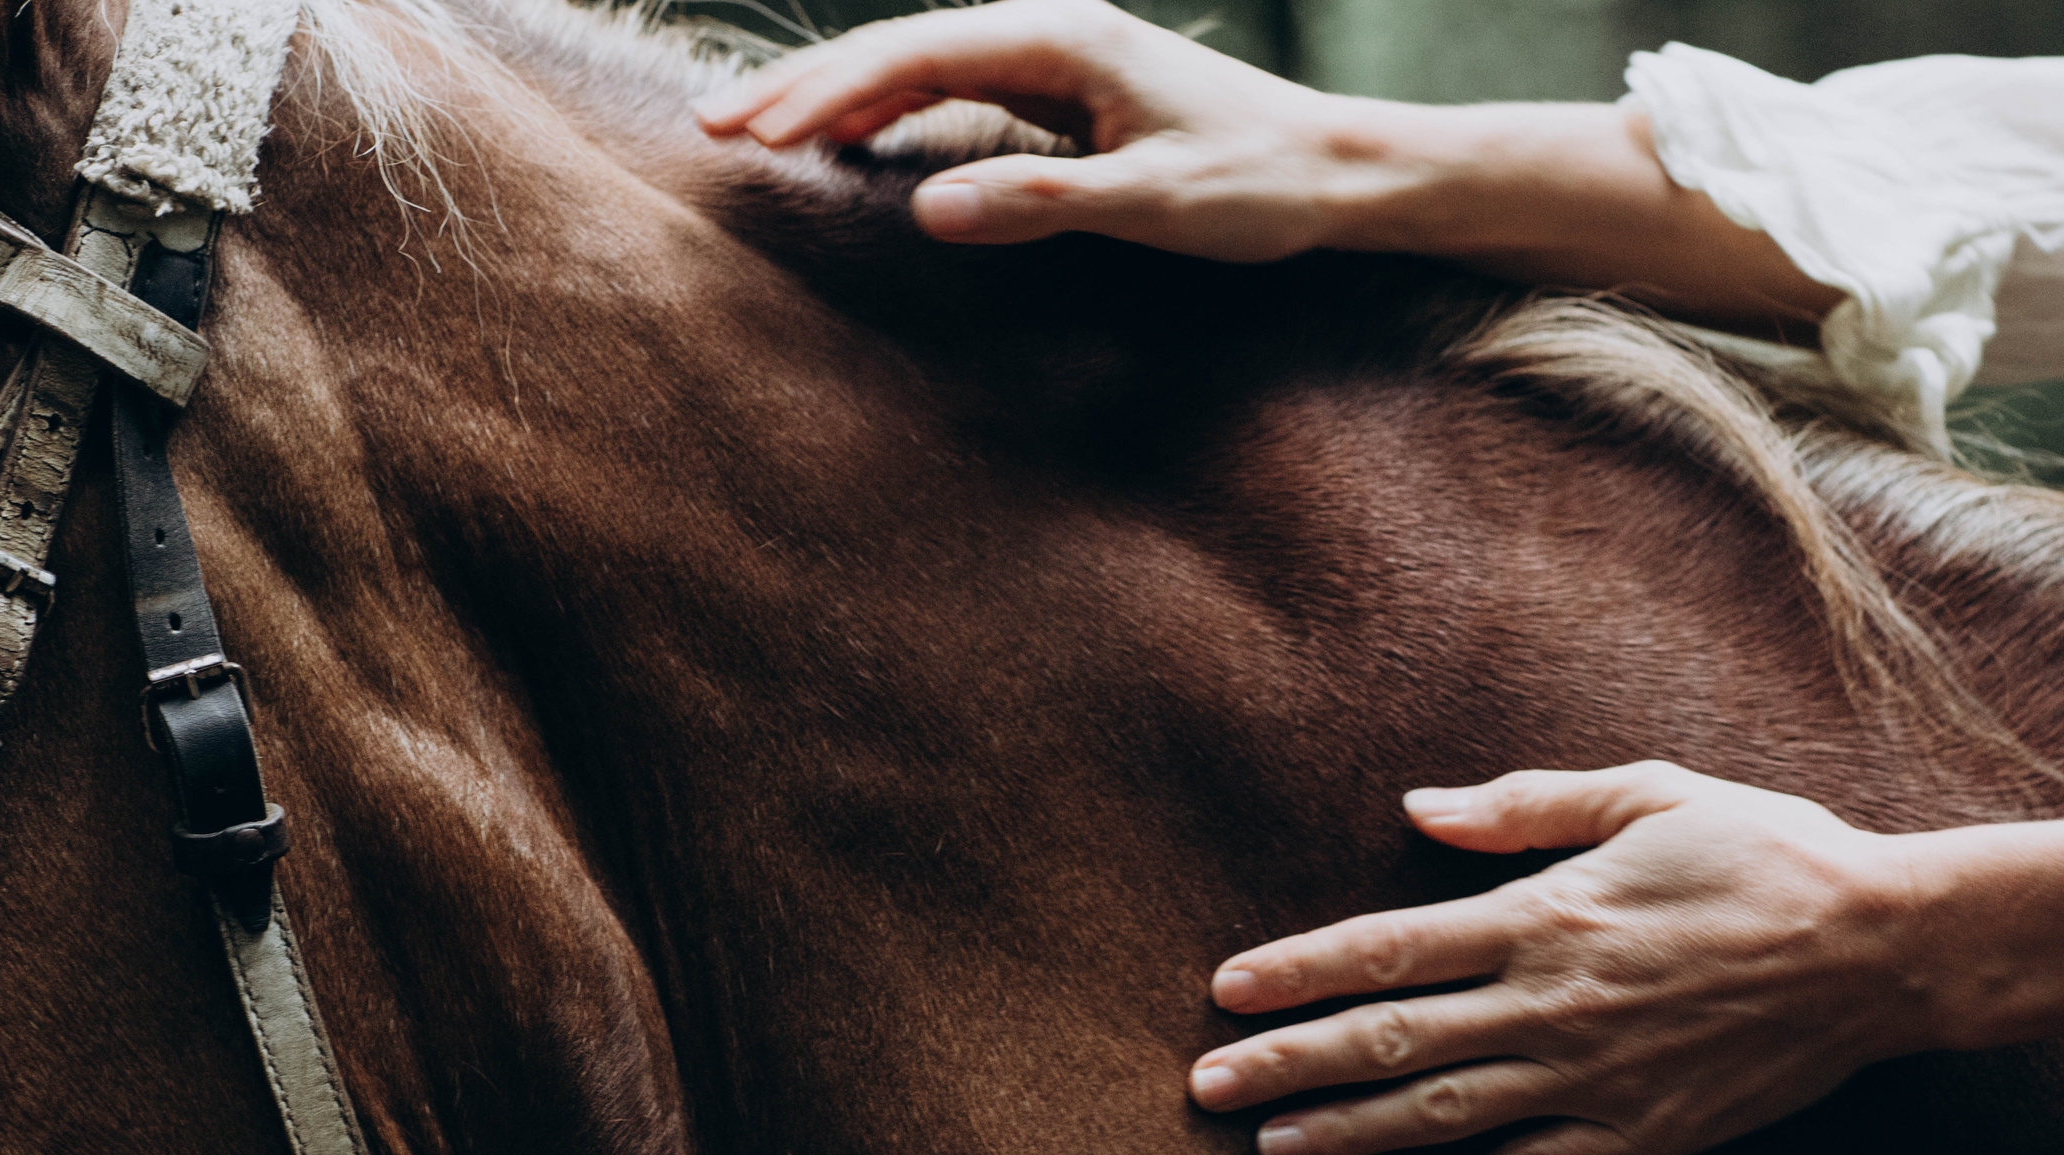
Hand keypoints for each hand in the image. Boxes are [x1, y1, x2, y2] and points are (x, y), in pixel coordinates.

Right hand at [690, 0, 1841, 319]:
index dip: (828, 91)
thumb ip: (1042, 202)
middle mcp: (1057, 36)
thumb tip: (929, 210)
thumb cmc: (1265, 187)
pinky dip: (900, 119)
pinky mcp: (1075, 102)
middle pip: (904, 48)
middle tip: (715, 129)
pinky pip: (963, 98)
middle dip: (807, 87)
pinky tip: (860, 150)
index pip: (918, 53)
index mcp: (1067, 41)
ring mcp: (1063, 65)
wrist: (1348, 178)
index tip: (756, 133)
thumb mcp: (1156, 203)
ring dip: (844, 102)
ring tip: (759, 138)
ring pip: (927, 70)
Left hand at [1188, 763, 1933, 1154]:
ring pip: (1441, 1117)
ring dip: (1348, 1136)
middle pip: (1389, 1041)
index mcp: (1543, 916)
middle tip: (1204, 1091)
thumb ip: (1526, 808)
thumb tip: (1418, 808)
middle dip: (1287, 1065)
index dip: (1297, 972)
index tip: (1223, 992)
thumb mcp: (1650, 795)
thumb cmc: (1766, 853)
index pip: (1388, 949)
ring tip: (1273, 1151)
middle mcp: (1550, 1005)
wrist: (1880, 951)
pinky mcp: (1639, 1135)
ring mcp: (1592, 1080)